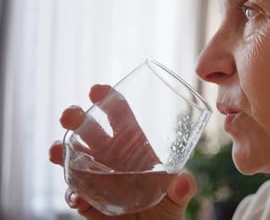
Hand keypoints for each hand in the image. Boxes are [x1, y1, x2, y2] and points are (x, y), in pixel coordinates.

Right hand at [49, 84, 196, 218]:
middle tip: (70, 116)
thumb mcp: (178, 197)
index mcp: (133, 146)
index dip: (108, 100)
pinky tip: (78, 198)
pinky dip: (73, 195)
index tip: (97, 90)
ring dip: (62, 152)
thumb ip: (182, 188)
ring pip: (72, 158)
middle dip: (77, 119)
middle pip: (89, 131)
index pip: (119, 116)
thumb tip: (184, 181)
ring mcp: (96, 178)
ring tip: (56, 150)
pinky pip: (75, 194)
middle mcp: (110, 157)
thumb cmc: (166, 209)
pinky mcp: (87, 201)